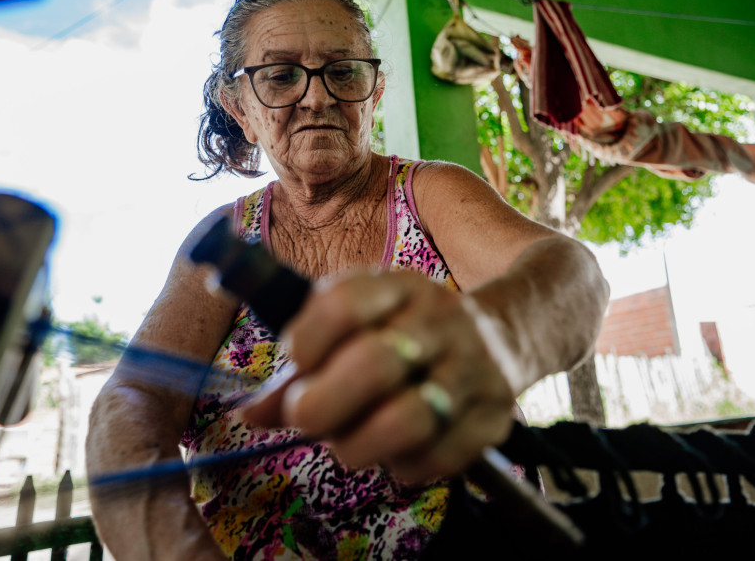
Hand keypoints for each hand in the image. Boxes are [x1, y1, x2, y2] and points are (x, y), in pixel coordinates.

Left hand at [242, 269, 514, 483]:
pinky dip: (403, 467)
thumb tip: (247, 414)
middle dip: (324, 404)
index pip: (343, 304)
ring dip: (360, 445)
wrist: (508, 332)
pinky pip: (439, 456)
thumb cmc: (409, 332)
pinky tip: (395, 456)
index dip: (306, 341)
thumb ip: (304, 366)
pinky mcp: (494, 414)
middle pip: (375, 363)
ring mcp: (472, 367)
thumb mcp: (362, 324)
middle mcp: (438, 320)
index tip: (295, 362)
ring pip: (410, 417)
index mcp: (397, 287)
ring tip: (347, 448)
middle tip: (305, 417)